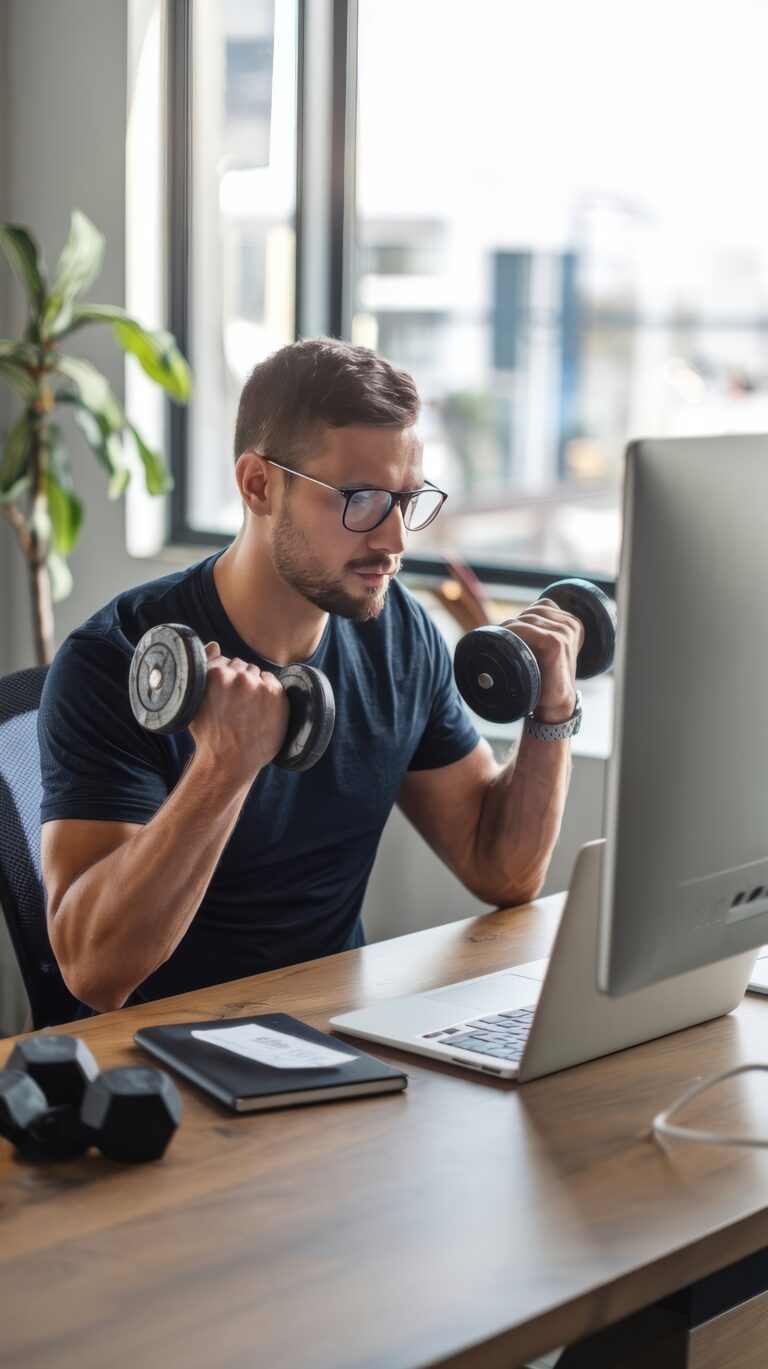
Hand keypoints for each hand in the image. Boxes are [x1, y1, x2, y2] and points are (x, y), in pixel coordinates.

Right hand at [188, 641, 289, 784]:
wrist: (229, 762)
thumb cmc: (210, 734)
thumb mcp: (196, 702)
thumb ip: (205, 669)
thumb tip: (214, 644)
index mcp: (215, 674)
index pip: (224, 662)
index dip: (224, 678)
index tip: (225, 695)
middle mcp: (238, 676)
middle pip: (242, 667)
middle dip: (239, 681)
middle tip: (237, 705)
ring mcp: (258, 685)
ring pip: (257, 674)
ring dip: (254, 686)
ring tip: (248, 710)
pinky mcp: (276, 693)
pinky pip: (272, 682)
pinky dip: (268, 692)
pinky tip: (260, 710)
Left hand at [502, 599, 583, 722]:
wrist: (555, 704)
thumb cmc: (546, 677)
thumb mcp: (548, 649)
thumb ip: (540, 631)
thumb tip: (509, 622)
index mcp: (572, 623)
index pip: (540, 607)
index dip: (523, 618)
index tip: (510, 636)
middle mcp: (571, 625)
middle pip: (532, 612)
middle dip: (514, 624)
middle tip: (501, 643)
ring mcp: (565, 633)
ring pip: (526, 619)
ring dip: (509, 630)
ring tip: (501, 647)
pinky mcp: (556, 642)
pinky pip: (526, 629)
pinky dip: (512, 635)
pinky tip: (506, 646)